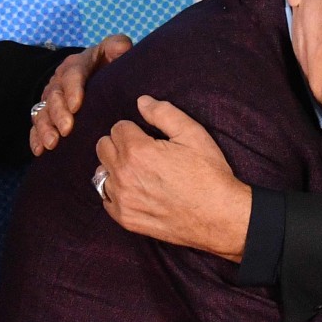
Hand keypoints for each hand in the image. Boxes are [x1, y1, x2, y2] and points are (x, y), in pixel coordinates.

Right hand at [29, 33, 131, 155]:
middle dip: (58, 114)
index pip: (72, 74)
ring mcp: (50, 98)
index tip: (76, 106)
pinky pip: (36, 125)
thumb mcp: (113, 50)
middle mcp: (59, 80)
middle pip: (54, 96)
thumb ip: (117, 46)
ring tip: (52, 143)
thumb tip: (121, 49)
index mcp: (76, 64)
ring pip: (43, 112)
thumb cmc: (107, 64)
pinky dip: (35, 138)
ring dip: (45, 128)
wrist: (94, 73)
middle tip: (66, 130)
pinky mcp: (46, 113)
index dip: (72, 90)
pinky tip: (39, 151)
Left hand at [93, 96, 250, 261]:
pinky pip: (106, 200)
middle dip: (119, 144)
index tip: (147, 137)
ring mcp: (123, 200)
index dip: (134, 129)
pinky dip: (115, 193)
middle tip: (141, 150)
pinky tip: (134, 190)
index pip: (118, 128)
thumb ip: (163, 113)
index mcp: (137, 151)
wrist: (219, 217)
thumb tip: (141, 102)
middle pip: (103, 147)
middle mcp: (123, 176)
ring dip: (115, 168)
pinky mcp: (126, 219)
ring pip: (101, 173)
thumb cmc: (209, 174)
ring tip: (138, 171)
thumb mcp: (193, 134)